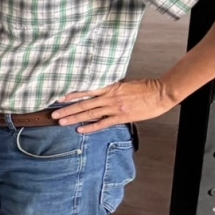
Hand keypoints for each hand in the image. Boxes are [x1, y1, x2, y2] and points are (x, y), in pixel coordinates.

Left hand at [53, 79, 172, 132]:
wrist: (161, 93)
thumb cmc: (146, 87)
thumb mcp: (126, 84)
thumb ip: (112, 88)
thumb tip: (101, 92)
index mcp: (110, 87)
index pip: (86, 91)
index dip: (72, 95)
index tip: (59, 98)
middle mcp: (109, 97)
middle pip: (83, 104)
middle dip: (67, 109)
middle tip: (53, 114)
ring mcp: (114, 107)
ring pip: (90, 113)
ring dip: (74, 118)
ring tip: (61, 122)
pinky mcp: (121, 117)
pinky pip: (103, 123)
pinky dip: (90, 127)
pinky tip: (80, 130)